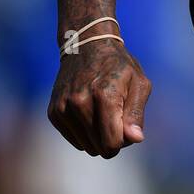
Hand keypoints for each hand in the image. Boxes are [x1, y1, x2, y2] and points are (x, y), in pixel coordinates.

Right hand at [47, 39, 151, 157]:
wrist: (86, 46)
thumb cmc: (119, 66)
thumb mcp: (139, 83)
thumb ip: (136, 113)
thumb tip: (135, 139)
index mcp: (104, 95)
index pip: (112, 143)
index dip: (124, 141)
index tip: (126, 126)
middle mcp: (79, 102)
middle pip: (99, 148)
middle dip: (111, 139)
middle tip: (116, 117)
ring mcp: (64, 107)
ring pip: (86, 146)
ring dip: (97, 137)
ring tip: (102, 113)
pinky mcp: (54, 112)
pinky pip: (74, 140)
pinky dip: (84, 132)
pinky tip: (89, 112)